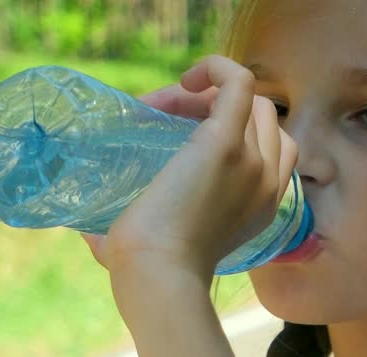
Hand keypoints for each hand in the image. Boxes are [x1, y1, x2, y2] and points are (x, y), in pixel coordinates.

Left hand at [82, 55, 298, 327]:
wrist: (159, 277)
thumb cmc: (150, 274)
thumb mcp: (158, 251)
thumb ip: (140, 238)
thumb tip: (90, 236)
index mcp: (260, 208)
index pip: (275, 151)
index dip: (241, 134)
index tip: (192, 139)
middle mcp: (266, 182)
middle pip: (264, 120)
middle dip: (221, 109)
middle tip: (173, 119)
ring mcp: (251, 160)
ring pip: (250, 99)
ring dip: (209, 93)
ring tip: (170, 105)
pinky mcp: (226, 142)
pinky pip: (237, 81)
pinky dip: (214, 68)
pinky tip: (183, 81)